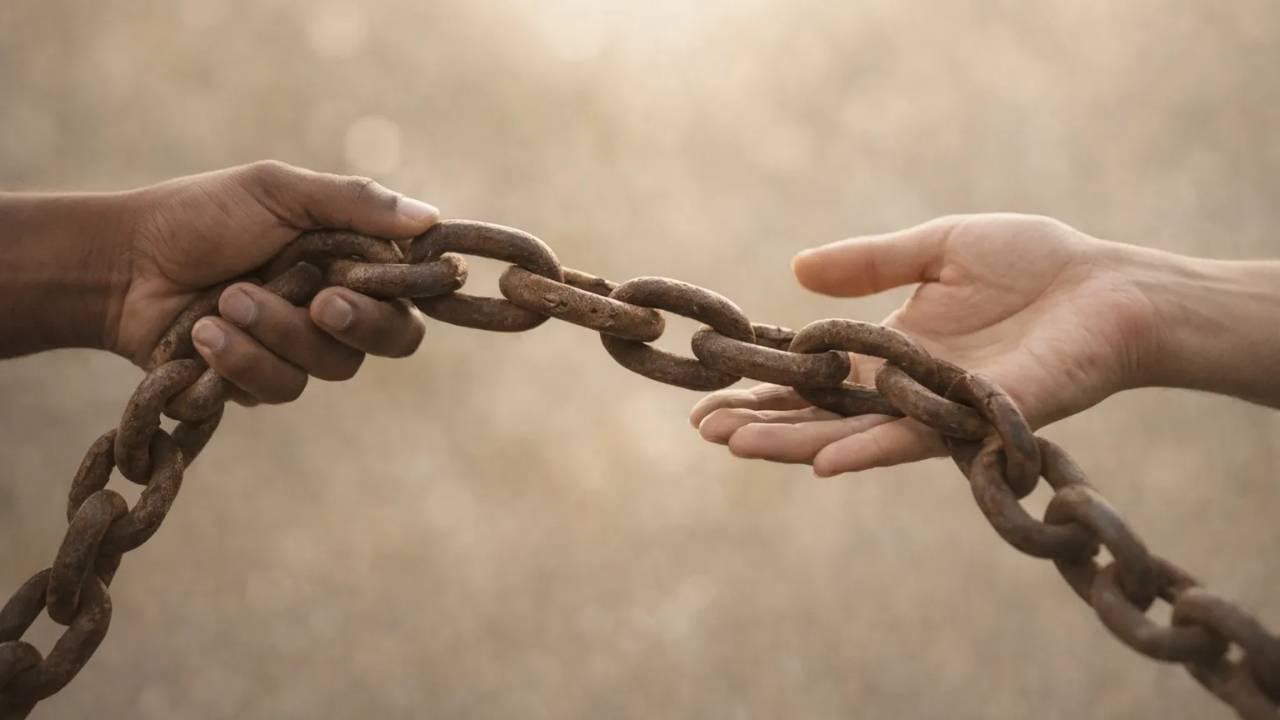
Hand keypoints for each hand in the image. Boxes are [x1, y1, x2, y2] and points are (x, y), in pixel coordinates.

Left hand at [108, 161, 439, 403]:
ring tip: (225, 300)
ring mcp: (299, 349)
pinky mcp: (258, 384)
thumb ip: (354, 203)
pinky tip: (203, 334)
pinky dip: (240, 359)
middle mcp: (336, 308)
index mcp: (351, 260)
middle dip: (356, 323)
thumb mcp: (277, 192)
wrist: (121, 264)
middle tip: (320, 301)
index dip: (407, 296)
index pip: (411, 293)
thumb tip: (431, 218)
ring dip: (276, 333)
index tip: (373, 281)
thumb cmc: (199, 216)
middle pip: (391, 339)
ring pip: (329, 367)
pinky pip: (277, 389)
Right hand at [690, 214, 1158, 475]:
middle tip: (703, 431)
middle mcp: (903, 389)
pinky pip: (913, 439)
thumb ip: (869, 262)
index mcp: (889, 350)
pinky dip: (867, 450)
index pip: (811, 377)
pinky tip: (822, 460)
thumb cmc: (1034, 262)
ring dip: (793, 443)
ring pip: (851, 434)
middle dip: (761, 423)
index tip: (708, 394)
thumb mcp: (936, 247)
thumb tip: (795, 270)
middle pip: (819, 414)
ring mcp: (935, 410)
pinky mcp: (974, 418)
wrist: (1110, 287)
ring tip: (734, 445)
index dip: (762, 386)